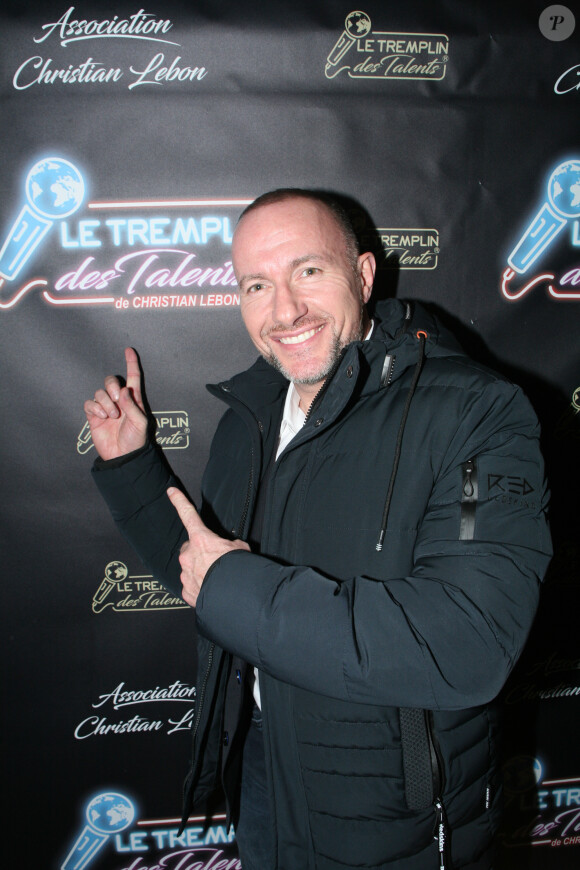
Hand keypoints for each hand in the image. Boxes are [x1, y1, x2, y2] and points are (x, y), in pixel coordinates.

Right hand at [84, 347, 148, 459]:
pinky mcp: (94, 415)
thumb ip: (132, 406)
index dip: (131, 363)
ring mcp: (105, 407)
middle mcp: (119, 401)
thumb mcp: (140, 423)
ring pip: (99, 392)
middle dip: (112, 387)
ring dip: (105, 403)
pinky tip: (102, 417)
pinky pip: (90, 403)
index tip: (129, 350)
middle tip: (117, 401)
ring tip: (112, 416)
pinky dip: (95, 408)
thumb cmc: (136, 440)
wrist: (122, 456)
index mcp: (133, 399)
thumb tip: (123, 390)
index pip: (132, 377)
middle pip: (110, 380)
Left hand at [167, 487, 249, 606]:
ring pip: (189, 567)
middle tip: (215, 560)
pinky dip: (200, 586)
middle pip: (190, 548)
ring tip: (217, 577)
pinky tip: (212, 588)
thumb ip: (229, 545)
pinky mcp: (186, 591)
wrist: (234, 595)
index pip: (188, 514)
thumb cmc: (238, 570)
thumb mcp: (240, 549)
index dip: (179, 501)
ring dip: (200, 570)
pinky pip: (191, 585)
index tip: (170, 491)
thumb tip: (228, 548)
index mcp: (201, 539)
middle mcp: (189, 555)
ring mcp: (186, 574)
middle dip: (199, 552)